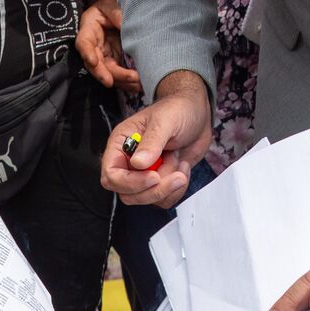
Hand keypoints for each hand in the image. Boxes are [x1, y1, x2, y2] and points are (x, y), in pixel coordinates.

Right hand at [76, 0, 141, 93]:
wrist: (115, 13)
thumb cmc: (110, 7)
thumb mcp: (111, 5)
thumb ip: (116, 14)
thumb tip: (127, 27)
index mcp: (88, 30)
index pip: (83, 43)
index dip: (87, 54)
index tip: (94, 62)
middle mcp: (94, 48)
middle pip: (96, 65)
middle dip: (110, 74)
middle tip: (129, 77)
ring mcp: (104, 57)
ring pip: (108, 74)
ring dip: (123, 82)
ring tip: (139, 83)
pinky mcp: (114, 63)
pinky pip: (119, 76)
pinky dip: (128, 82)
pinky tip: (139, 85)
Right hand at [100, 70, 210, 207]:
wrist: (198, 113)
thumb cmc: (178, 110)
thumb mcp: (165, 121)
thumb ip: (152, 142)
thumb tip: (138, 163)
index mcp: (121, 144)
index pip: (111, 175)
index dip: (130, 182)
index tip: (154, 176)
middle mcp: (129, 163)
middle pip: (127, 194)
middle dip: (154, 190)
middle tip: (176, 175)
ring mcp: (144, 175)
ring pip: (147, 199)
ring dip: (168, 187)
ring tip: (179, 161)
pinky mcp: (160, 182)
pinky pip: (163, 200)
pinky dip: (177, 190)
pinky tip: (183, 168)